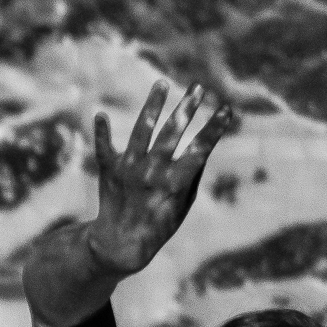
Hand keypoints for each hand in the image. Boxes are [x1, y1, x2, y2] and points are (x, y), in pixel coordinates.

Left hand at [84, 80, 235, 280]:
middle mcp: (152, 172)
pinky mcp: (108, 170)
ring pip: (141, 131)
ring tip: (162, 83)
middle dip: (187, 108)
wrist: (120, 243)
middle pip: (172, 133)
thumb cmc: (160, 222)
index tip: (227, 109)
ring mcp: (128, 169)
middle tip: (198, 88)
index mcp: (175, 182)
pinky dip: (102, 132)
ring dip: (153, 105)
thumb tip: (203, 145)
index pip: (199, 149)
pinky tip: (100, 114)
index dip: (214, 129)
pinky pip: (104, 147)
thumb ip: (193, 173)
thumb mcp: (184, 203)